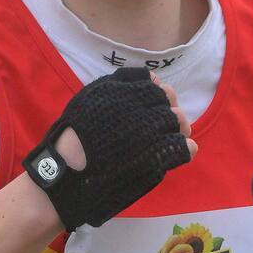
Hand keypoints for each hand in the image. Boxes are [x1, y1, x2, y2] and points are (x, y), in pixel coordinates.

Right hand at [54, 71, 196, 168]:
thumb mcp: (90, 99)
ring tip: (167, 140)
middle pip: (170, 100)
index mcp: (123, 92)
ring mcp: (151, 134)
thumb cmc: (73, 138)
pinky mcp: (157, 159)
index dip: (157, 96)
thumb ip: (116, 85)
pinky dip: (183, 149)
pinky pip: (185, 147)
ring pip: (180, 122)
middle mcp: (140, 108)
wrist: (68, 174)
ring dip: (177, 129)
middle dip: (168, 111)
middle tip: (160, 126)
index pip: (155, 85)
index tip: (152, 107)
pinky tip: (173, 154)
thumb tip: (149, 78)